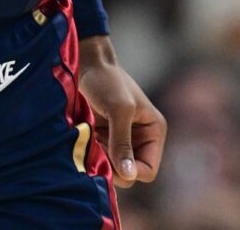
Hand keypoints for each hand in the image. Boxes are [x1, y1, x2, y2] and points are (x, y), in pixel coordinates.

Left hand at [77, 36, 165, 187]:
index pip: (148, 170)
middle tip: (96, 148)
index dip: (130, 172)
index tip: (110, 159)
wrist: (86, 63)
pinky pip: (100, 159)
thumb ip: (122, 142)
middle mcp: (141, 139)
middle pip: (129, 173)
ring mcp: (122, 140)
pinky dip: (92, 154)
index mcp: (154, 131)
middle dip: (112, 166)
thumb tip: (129, 175)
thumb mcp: (119, 110)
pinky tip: (85, 139)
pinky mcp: (105, 138)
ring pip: (113, 168)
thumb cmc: (106, 81)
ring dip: (100, 160)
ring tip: (90, 140)